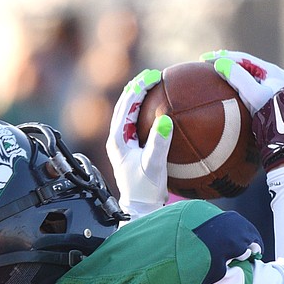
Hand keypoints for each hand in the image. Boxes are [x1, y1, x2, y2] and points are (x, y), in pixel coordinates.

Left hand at [105, 68, 171, 220]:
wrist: (140, 208)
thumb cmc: (146, 190)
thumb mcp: (154, 165)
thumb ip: (159, 143)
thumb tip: (165, 120)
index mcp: (118, 138)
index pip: (127, 104)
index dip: (139, 87)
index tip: (153, 75)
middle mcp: (117, 138)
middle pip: (125, 104)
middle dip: (138, 87)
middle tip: (153, 75)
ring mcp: (123, 143)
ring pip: (129, 111)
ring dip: (140, 97)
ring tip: (154, 85)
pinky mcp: (131, 148)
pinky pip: (137, 123)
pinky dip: (146, 112)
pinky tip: (160, 110)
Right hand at [201, 49, 283, 113]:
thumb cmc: (277, 121)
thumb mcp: (255, 97)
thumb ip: (239, 78)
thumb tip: (221, 64)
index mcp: (276, 74)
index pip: (244, 59)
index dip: (223, 57)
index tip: (204, 59)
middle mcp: (280, 81)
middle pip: (250, 68)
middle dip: (230, 65)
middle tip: (210, 65)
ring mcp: (280, 94)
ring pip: (254, 80)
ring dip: (237, 77)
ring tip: (220, 78)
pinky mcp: (279, 108)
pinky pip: (257, 94)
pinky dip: (244, 91)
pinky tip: (235, 96)